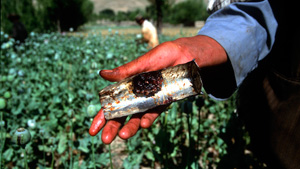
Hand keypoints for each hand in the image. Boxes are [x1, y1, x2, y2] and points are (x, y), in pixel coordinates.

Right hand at [89, 35, 226, 143]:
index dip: (102, 117)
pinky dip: (149, 118)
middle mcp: (137, 96)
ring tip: (124, 135)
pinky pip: (155, 113)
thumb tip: (102, 74)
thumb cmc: (163, 55)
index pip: (112, 104)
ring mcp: (150, 101)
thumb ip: (126, 70)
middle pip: (123, 115)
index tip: (92, 130)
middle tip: (105, 139)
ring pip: (138, 118)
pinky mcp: (164, 102)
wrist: (186, 56)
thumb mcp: (144, 62)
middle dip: (113, 127)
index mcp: (128, 86)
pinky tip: (144, 124)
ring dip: (131, 127)